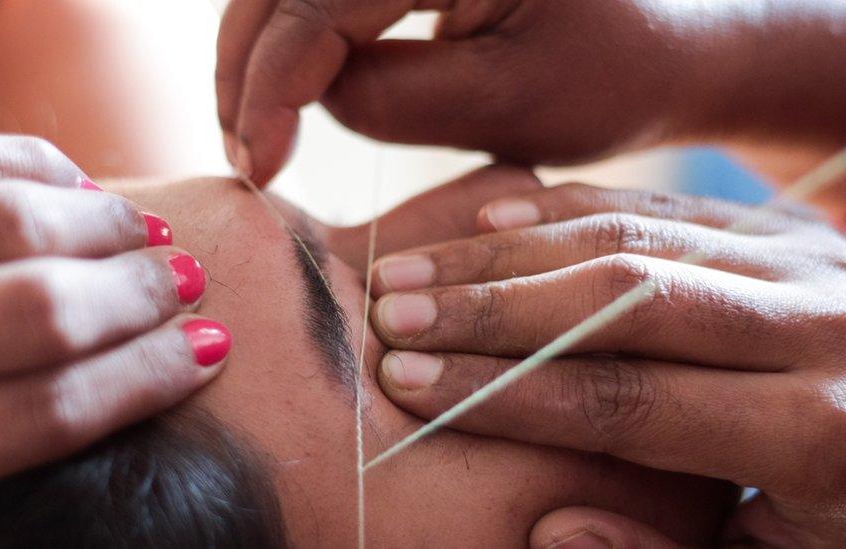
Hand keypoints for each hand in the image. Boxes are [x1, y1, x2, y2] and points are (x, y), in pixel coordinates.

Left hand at [0, 132, 229, 518]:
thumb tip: (92, 403)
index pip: (39, 412)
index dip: (144, 379)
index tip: (210, 352)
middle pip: (34, 315)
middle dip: (137, 299)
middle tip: (190, 287)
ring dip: (99, 227)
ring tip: (148, 236)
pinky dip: (27, 165)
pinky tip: (76, 184)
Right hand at [216, 0, 845, 185]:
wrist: (670, 43)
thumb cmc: (614, 75)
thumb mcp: (508, 103)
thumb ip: (392, 97)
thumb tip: (305, 95)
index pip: (319, 7)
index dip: (270, 89)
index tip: (258, 169)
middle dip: (248, 67)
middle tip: (245, 157)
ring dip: (260, 54)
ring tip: (257, 134)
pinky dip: (294, 42)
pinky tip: (287, 95)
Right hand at [369, 183, 845, 545]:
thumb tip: (555, 530)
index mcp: (821, 432)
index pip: (631, 401)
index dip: (509, 391)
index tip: (409, 384)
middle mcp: (815, 324)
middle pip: (622, 296)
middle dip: (491, 306)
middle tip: (388, 314)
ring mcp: (800, 259)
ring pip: (627, 234)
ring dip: (506, 251)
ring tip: (410, 268)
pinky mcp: (779, 228)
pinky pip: (657, 202)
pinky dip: (564, 206)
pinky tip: (488, 215)